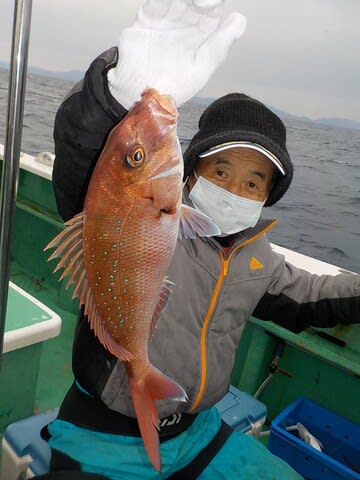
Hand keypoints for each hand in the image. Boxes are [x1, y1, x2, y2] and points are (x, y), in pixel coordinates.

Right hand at [107, 0, 245, 107]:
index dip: (213, 1)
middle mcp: (183, 24)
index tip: (212, 1)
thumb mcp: (202, 67)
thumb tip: (240, 20)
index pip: (211, 8)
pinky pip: (153, 2)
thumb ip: (220, 43)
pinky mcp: (144, 20)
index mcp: (200, 35)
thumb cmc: (174, 86)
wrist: (141, 93)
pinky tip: (166, 0)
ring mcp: (164, 20)